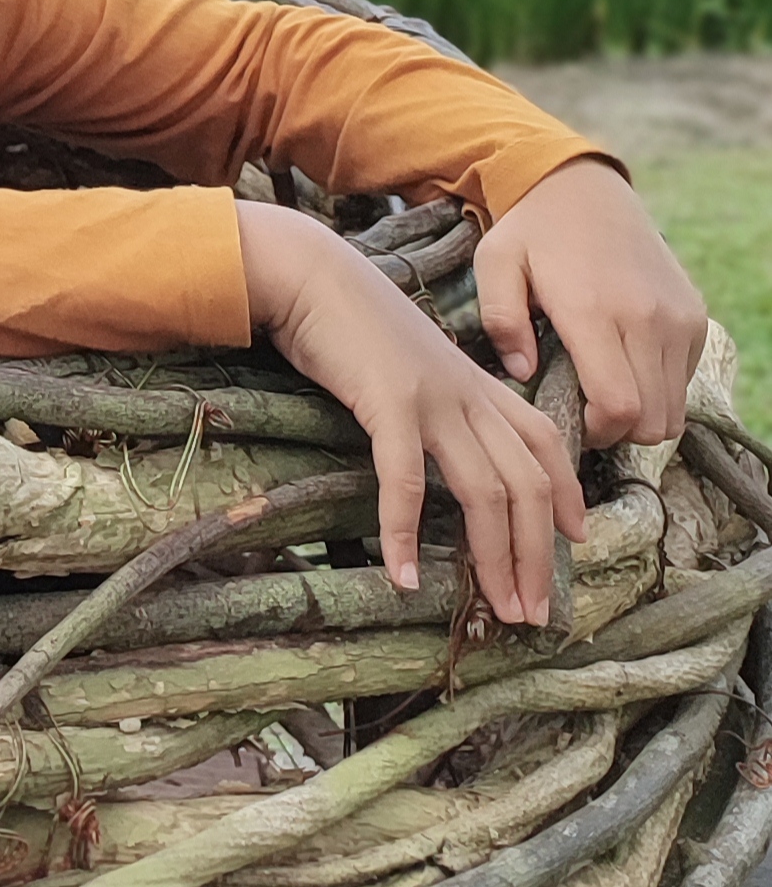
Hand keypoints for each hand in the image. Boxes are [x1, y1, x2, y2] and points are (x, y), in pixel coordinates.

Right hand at [243, 202, 582, 624]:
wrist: (309, 274)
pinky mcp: (390, 403)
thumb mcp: (412, 360)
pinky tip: (404, 575)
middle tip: (530, 612)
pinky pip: (406, 479)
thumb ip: (438, 397)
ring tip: (495, 609)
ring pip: (486, 490)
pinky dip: (406, 532)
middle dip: (536, 555)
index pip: (547, 444)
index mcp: (478, 383)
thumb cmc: (350, 320)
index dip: (569, 494)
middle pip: (528, 484)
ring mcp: (434, 399)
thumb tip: (445, 442)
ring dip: (494, 558)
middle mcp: (469, 394)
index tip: (575, 542)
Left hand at [474, 157, 707, 445]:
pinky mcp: (694, 314)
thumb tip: (524, 373)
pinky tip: (625, 365)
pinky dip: (661, 387)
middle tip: (585, 411)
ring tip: (603, 390)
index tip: (573, 421)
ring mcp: (678, 317)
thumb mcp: (495, 265)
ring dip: (642, 413)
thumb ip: (501, 322)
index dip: (598, 431)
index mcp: (594, 311)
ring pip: (675, 407)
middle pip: (653, 420)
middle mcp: (647, 318)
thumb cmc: (531, 230)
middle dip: (619, 431)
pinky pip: (686, 378)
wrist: (584, 186)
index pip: (620, 406)